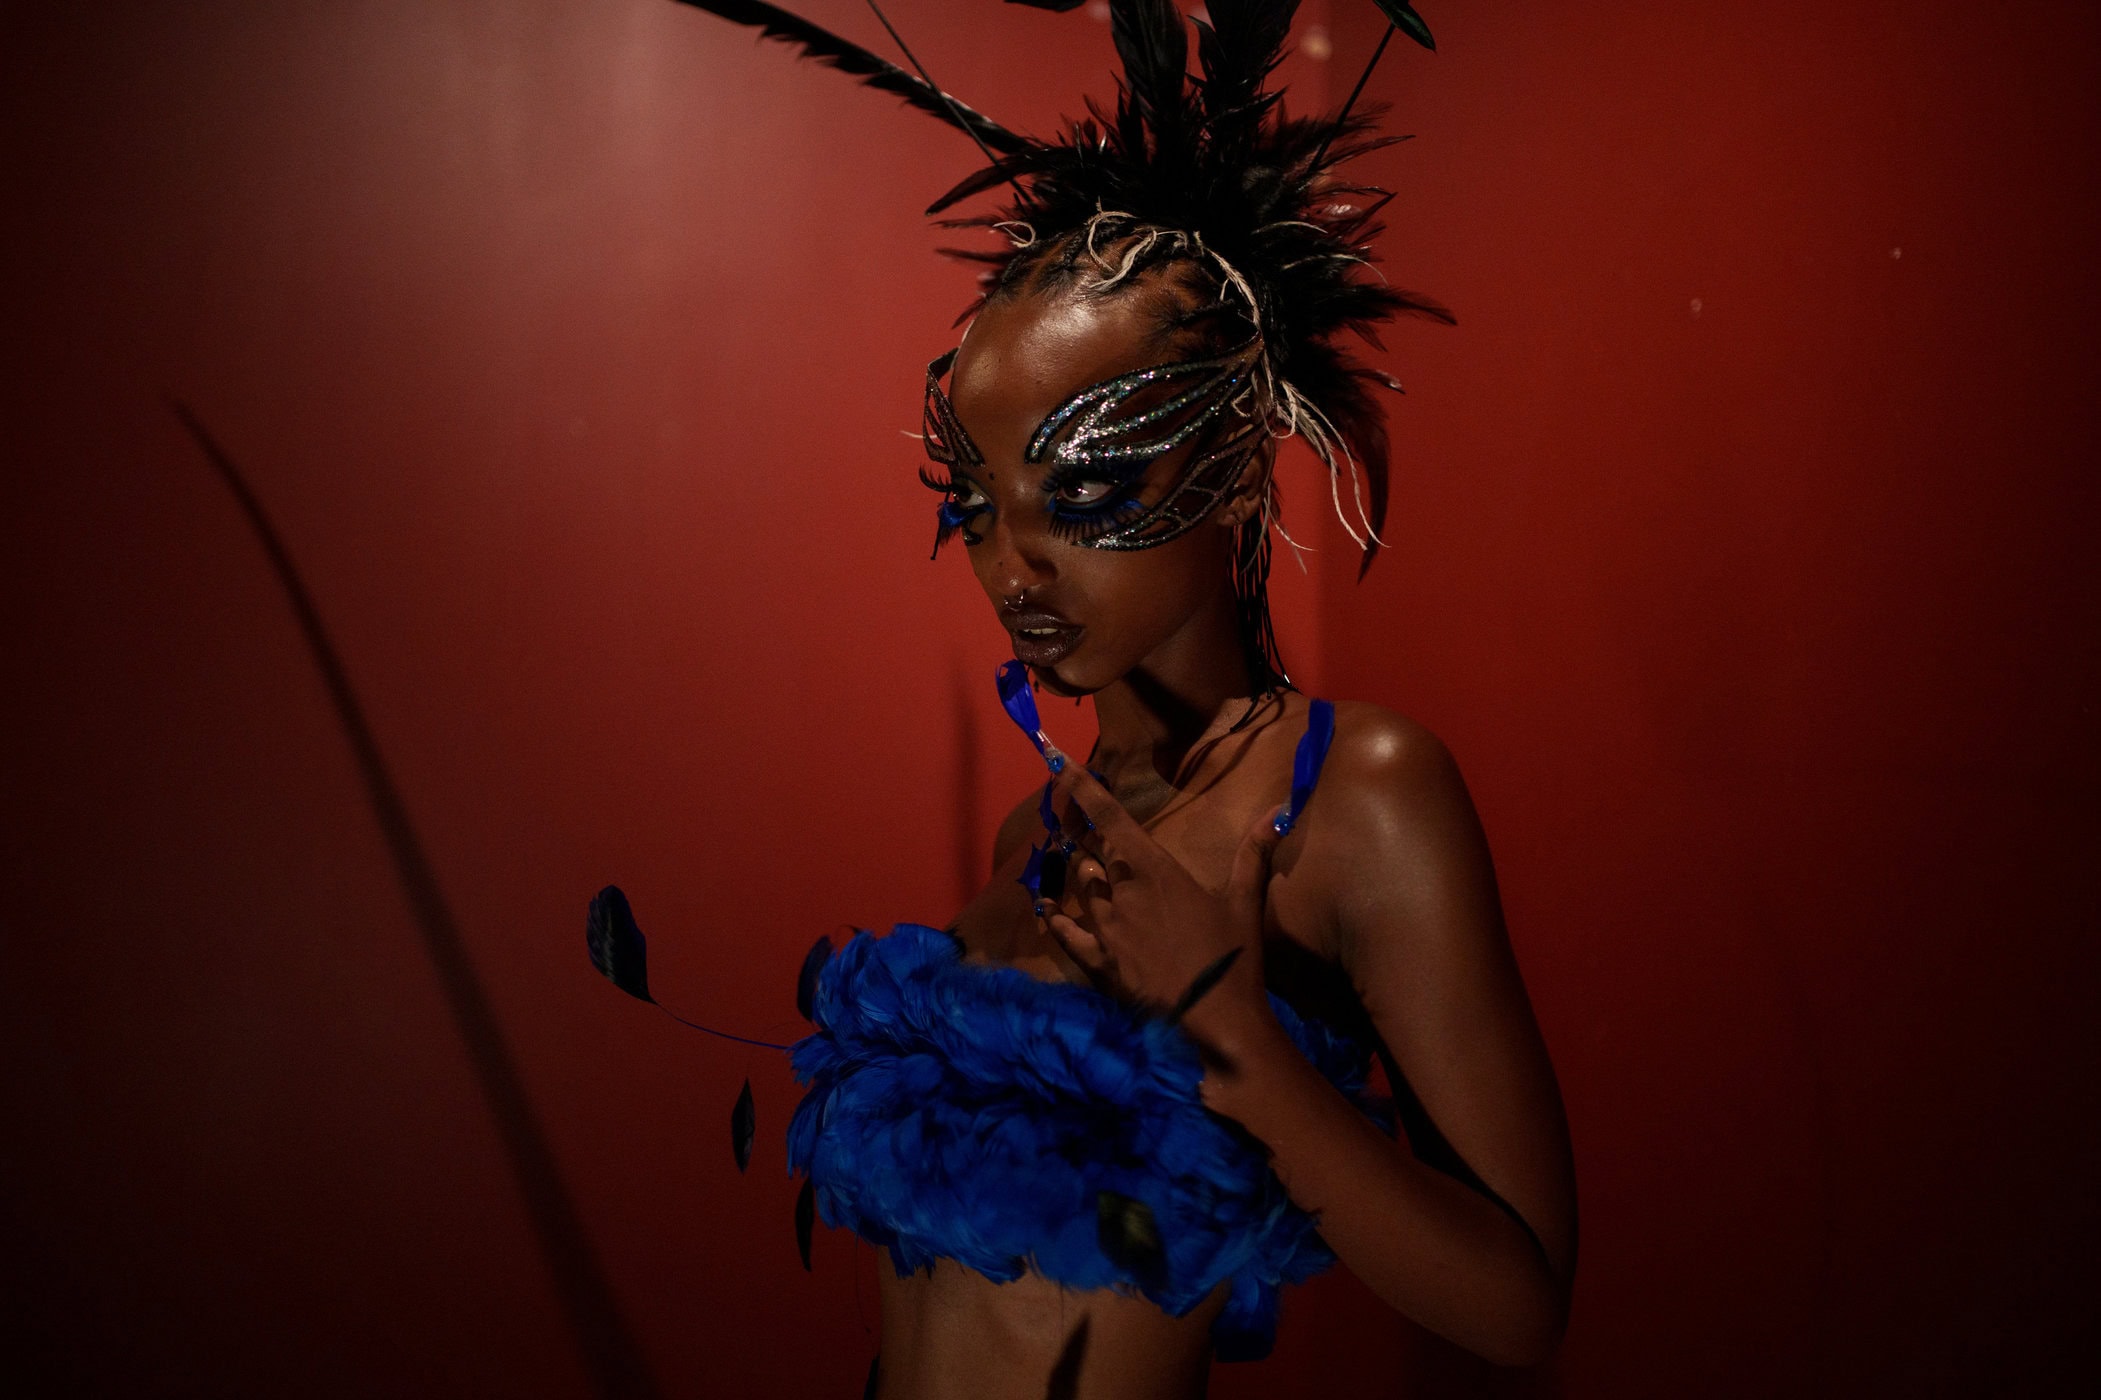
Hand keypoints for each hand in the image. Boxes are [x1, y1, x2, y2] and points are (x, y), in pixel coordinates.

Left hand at [1036, 763, 1284, 1051]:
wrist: (1216, 1027)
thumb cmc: (1234, 961)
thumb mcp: (1244, 904)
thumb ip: (1253, 854)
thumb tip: (1277, 811)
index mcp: (1156, 872)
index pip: (1111, 818)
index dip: (1082, 788)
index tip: (1058, 761)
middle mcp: (1122, 894)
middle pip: (1090, 853)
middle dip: (1086, 838)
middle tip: (1083, 828)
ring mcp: (1105, 931)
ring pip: (1080, 888)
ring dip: (1081, 875)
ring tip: (1082, 866)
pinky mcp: (1096, 964)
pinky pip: (1064, 933)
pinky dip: (1054, 917)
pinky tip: (1046, 908)